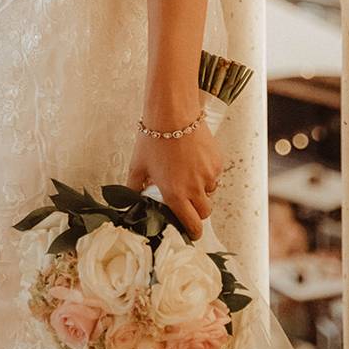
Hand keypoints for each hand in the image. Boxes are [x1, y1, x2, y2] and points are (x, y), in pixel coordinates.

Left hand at [126, 106, 222, 239]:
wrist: (173, 115)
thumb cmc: (153, 140)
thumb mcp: (137, 166)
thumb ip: (134, 187)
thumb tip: (131, 199)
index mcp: (175, 194)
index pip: (191, 224)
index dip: (192, 233)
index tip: (191, 234)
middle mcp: (195, 188)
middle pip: (204, 213)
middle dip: (197, 213)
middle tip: (186, 204)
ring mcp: (208, 175)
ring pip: (210, 193)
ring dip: (201, 192)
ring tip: (186, 176)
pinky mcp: (217, 163)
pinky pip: (214, 176)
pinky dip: (206, 175)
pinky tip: (193, 162)